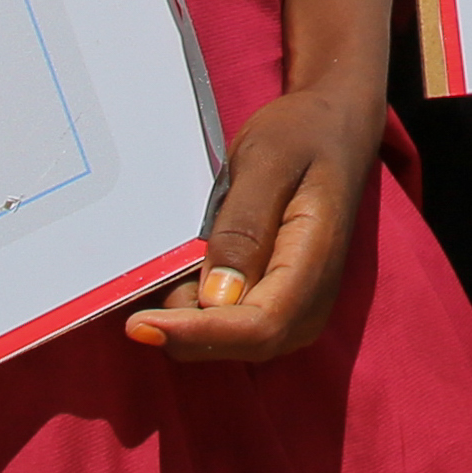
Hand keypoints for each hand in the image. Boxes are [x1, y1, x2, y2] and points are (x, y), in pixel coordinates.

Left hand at [126, 76, 382, 362]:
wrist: (331, 129)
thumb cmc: (300, 135)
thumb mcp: (266, 162)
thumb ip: (243, 227)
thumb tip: (214, 298)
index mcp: (315, 261)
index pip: (259, 326)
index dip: (199, 333)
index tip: (140, 324)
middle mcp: (313, 300)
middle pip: (242, 343)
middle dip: (186, 329)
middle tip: (139, 291)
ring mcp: (299, 308)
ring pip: (232, 342)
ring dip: (188, 320)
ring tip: (164, 267)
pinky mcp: (280, 304)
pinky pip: (231, 325)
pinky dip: (196, 311)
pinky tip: (180, 273)